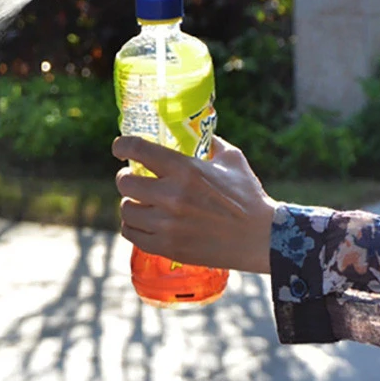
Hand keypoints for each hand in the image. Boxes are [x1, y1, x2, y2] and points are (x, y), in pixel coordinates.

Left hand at [113, 135, 275, 273]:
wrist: (259, 238)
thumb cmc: (248, 196)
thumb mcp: (232, 159)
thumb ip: (212, 143)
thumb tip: (201, 133)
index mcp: (185, 170)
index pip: (139, 150)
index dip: (123, 146)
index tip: (120, 147)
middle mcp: (171, 196)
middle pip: (125, 183)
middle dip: (125, 177)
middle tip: (131, 177)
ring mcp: (168, 224)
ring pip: (126, 210)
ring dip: (130, 204)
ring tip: (138, 202)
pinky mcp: (168, 247)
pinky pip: (132, 235)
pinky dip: (133, 227)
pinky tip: (142, 222)